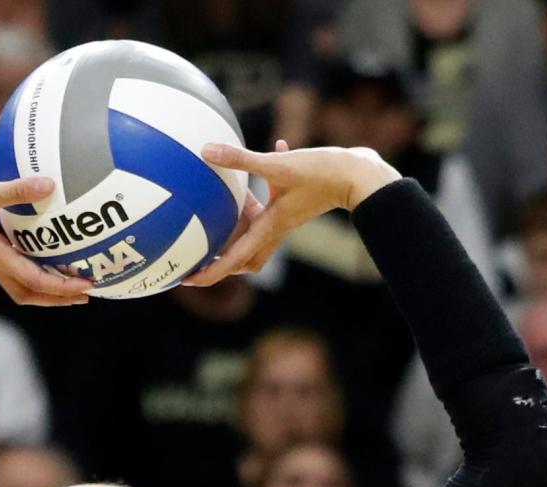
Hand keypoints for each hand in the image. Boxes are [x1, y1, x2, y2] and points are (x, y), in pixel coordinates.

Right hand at [0, 169, 91, 307]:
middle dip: (58, 297)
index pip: (33, 281)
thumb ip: (15, 190)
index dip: (61, 288)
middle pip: (29, 294)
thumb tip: (49, 185)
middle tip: (87, 293)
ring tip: (72, 278)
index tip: (86, 288)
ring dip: (47, 285)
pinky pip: (14, 262)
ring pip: (21, 282)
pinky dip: (33, 264)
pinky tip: (47, 248)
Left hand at [185, 144, 399, 285]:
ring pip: (258, 232)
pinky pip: (273, 201)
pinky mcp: (296, 200)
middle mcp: (276, 228)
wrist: (359, 173)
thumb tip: (206, 151)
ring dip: (241, 226)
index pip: (233, 261)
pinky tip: (274, 146)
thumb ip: (241, 159)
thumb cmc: (322, 173)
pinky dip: (265, 186)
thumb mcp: (277, 165)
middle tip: (200, 257)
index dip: (209, 274)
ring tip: (223, 212)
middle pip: (246, 258)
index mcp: (269, 228)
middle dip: (224, 263)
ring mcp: (287, 216)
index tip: (187, 279)